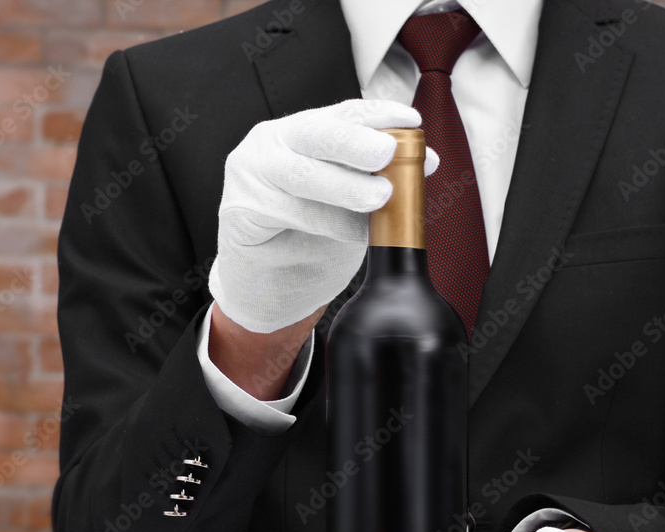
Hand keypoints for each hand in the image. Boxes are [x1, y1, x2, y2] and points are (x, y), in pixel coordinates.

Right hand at [208, 98, 439, 333]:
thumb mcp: (350, 203)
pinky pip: (287, 214)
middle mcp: (270, 144)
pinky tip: (355, 233)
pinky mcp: (238, 213)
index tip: (411, 120)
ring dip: (345, 187)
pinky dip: (328, 224)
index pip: (341, 113)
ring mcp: (249, 176)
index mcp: (300, 133)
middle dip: (355, 141)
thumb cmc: (309, 238)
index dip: (378, 114)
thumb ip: (378, 178)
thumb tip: (427, 160)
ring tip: (380, 198)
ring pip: (300, 175)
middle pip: (315, 134)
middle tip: (387, 152)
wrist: (269, 285)